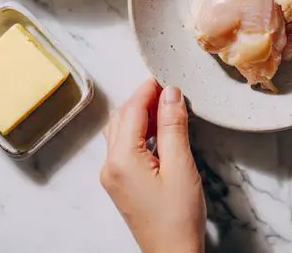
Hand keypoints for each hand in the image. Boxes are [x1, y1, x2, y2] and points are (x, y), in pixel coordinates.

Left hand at [101, 80, 205, 252]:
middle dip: (143, 99)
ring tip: (166, 107)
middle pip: (122, 118)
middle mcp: (110, 165)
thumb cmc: (179, 215)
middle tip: (169, 90)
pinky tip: (159, 130)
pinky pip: (124, 145)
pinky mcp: (120, 183)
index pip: (132, 111)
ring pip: (120, 130)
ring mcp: (112, 175)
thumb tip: (170, 93)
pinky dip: (139, 130)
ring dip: (140, 113)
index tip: (165, 76)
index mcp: (122, 159)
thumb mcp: (181, 165)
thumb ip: (173, 125)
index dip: (148, 90)